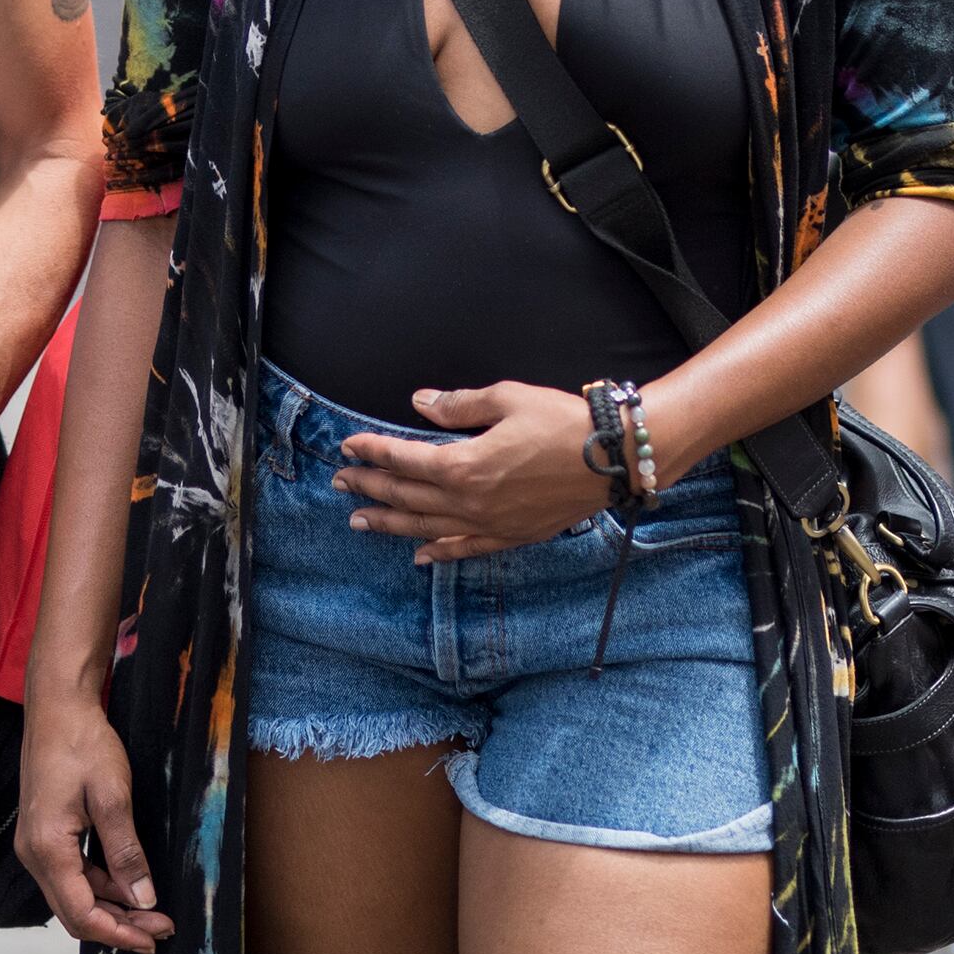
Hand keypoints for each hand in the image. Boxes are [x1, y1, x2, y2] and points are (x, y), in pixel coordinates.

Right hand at [17, 685, 170, 953]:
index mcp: (48, 850)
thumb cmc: (83, 745)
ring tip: (152, 910)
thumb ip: (126, 852)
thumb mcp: (113, 797)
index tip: (155, 937)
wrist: (57, 708)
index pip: (82, 914)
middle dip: (119, 926)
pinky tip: (128, 883)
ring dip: (112, 907)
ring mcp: (36, 846)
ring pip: (74, 895)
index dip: (120, 933)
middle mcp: (34, 855)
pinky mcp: (44, 835)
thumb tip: (143, 899)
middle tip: (162, 928)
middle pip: (75, 912)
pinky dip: (101, 886)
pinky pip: (72, 875)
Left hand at [336, 379, 613, 564]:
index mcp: (464, 465)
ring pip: (426, 527)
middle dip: (369, 488)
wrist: (613, 458)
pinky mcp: (512, 536)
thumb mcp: (507, 398)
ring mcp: (490, 525)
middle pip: (406, 497)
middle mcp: (470, 502)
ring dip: (389, 523)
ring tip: (360, 521)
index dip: (371, 452)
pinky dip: (439, 552)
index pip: (403, 460)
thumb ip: (459, 405)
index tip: (348, 446)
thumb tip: (421, 404)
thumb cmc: (562, 421)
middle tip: (340, 484)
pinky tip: (419, 554)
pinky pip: (466, 549)